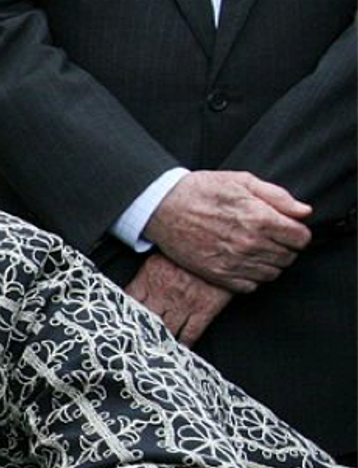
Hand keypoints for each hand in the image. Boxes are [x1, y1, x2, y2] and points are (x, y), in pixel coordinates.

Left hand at [125, 253, 231, 345]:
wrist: (223, 245)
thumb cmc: (190, 249)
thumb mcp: (159, 257)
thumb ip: (145, 275)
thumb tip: (132, 289)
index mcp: (149, 279)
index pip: (127, 302)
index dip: (121, 315)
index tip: (118, 326)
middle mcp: (164, 294)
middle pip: (144, 321)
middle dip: (139, 334)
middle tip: (134, 345)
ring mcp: (183, 304)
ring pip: (165, 331)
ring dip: (158, 342)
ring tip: (153, 351)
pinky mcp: (204, 309)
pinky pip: (190, 334)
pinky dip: (183, 345)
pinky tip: (177, 351)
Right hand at [144, 170, 311, 292]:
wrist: (163, 207)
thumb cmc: (201, 190)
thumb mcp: (242, 181)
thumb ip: (278, 197)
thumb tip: (304, 212)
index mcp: (260, 219)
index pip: (301, 238)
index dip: (298, 233)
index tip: (288, 229)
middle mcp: (250, 244)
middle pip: (288, 257)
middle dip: (285, 248)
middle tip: (271, 238)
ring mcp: (233, 262)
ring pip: (272, 274)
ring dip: (270, 263)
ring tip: (256, 250)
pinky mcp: (217, 274)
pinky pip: (250, 286)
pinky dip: (252, 278)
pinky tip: (243, 263)